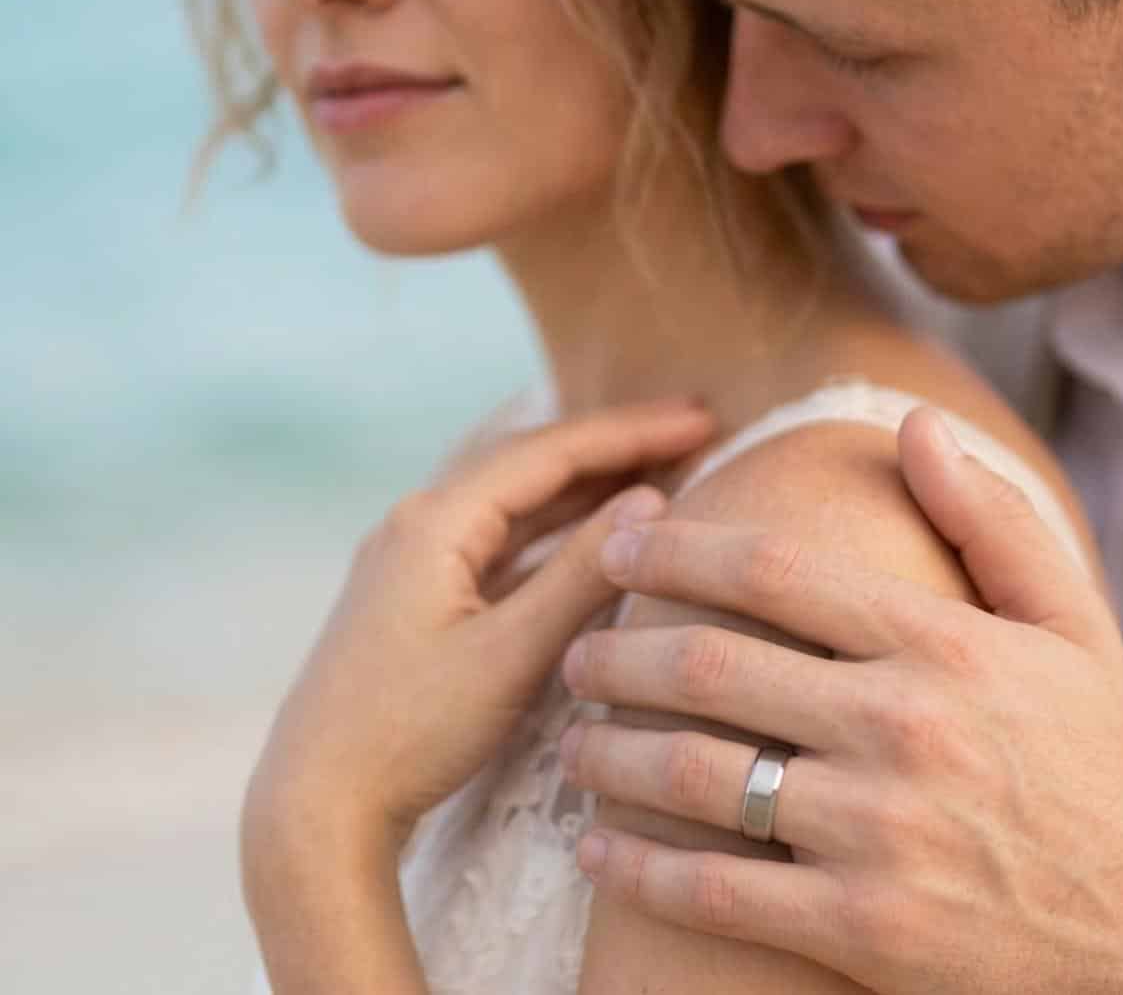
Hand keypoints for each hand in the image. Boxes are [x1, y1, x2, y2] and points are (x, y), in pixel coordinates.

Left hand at [240, 400, 715, 881]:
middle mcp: (418, 521)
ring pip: (516, 501)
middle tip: (694, 430)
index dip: (633, 431)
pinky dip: (555, 528)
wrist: (311, 812)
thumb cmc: (410, 732)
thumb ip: (582, 574)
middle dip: (615, 445)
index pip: (551, 451)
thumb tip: (654, 503)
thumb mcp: (509, 653)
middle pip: (533, 462)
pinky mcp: (416, 595)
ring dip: (587, 484)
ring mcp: (413, 557)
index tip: (703, 418)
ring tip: (661, 470)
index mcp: (436, 519)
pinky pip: (501, 539)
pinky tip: (595, 532)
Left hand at [560, 408, 1122, 994]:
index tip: (619, 544)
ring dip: (611, 754)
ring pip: (698, 776)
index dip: (678, 549)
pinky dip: (640, 867)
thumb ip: (991, 521)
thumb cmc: (1098, 764)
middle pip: (714, 667)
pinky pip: (716, 894)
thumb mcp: (1072, 626)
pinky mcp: (861, 930)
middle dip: (620, 652)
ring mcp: (877, 835)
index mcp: (940, 644)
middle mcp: (900, 728)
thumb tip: (916, 425)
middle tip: (574, 651)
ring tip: (569, 740)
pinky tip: (596, 849)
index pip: (774, 570)